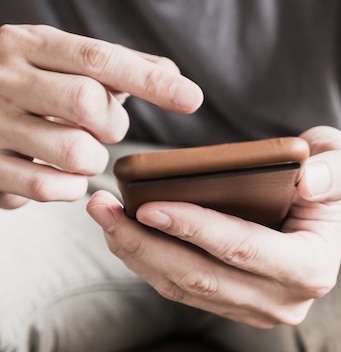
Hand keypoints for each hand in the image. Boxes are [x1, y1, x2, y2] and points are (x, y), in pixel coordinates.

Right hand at [0, 24, 202, 208]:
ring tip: (80, 150)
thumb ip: (118, 66)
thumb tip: (173, 74)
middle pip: (87, 102)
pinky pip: (50, 187)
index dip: (150, 81)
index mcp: (30, 45)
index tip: (191, 98)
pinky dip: (70, 187)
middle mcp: (5, 79)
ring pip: (74, 151)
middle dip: (112, 123)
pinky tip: (61, 173)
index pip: (99, 58)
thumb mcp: (62, 62)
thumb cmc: (30, 87)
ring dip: (93, 159)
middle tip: (103, 126)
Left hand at [86, 126, 340, 327]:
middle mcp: (286, 300)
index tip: (146, 206)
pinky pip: (184, 290)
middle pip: (203, 278)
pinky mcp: (236, 305)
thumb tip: (308, 181)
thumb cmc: (332, 180)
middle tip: (103, 209)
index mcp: (311, 268)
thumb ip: (335, 172)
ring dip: (139, 255)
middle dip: (147, 245)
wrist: (331, 209)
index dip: (194, 229)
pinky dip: (150, 263)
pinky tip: (124, 234)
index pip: (243, 250)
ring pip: (186, 289)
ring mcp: (259, 309)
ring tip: (103, 217)